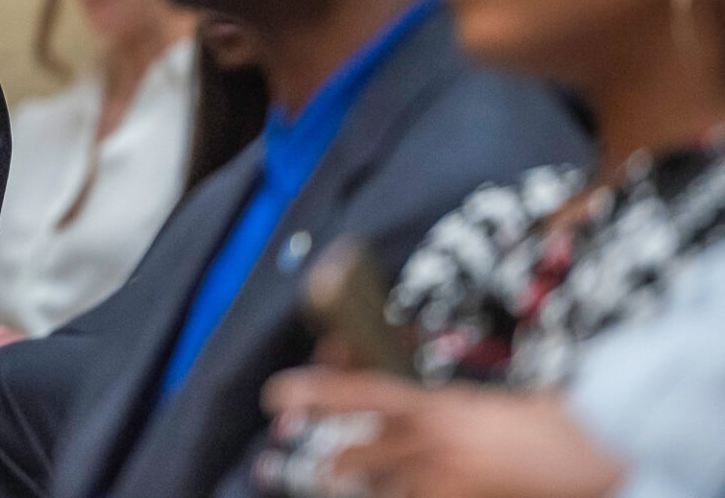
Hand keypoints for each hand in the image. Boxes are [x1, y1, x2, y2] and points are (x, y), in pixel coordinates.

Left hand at [262, 367, 624, 497]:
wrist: (600, 444)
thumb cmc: (546, 429)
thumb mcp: (484, 410)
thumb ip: (435, 415)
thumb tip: (393, 423)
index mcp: (439, 402)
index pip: (362, 391)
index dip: (316, 390)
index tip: (277, 394)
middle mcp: (436, 429)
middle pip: (361, 448)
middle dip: (335, 464)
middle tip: (319, 470)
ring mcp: (449, 463)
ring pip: (383, 484)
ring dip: (369, 488)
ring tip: (344, 483)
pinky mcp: (463, 487)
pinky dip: (404, 495)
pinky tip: (409, 492)